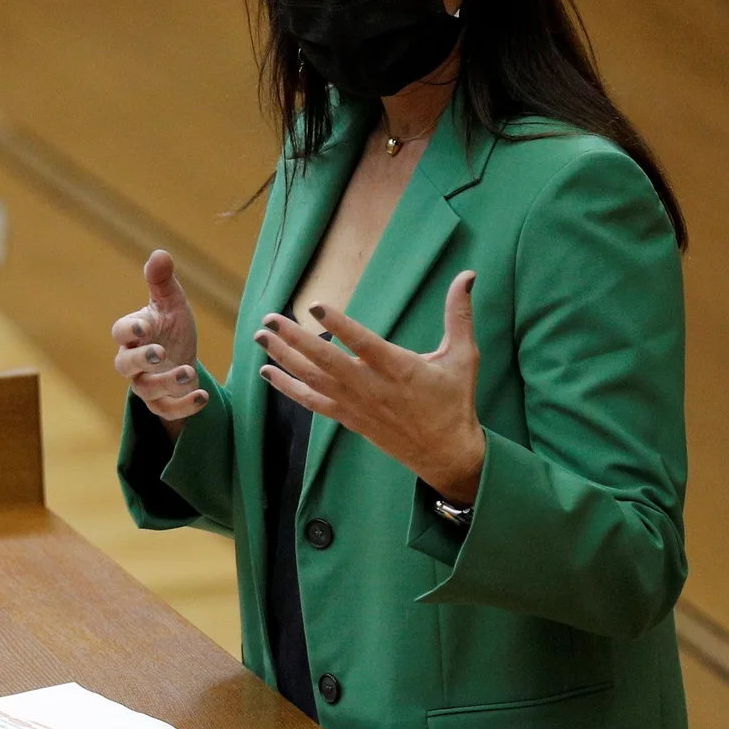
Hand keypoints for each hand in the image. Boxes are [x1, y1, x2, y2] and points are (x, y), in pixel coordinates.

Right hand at [113, 250, 205, 431]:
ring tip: (190, 372)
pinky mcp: (162, 405)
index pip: (120, 331)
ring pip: (146, 390)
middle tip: (160, 353)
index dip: (129, 329)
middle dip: (142, 359)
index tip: (144, 326)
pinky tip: (203, 397)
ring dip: (167, 382)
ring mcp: (145, 385)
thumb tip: (159, 253)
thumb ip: (163, 282)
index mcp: (133, 334)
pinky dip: (184, 406)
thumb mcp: (172, 304)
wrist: (183, 360)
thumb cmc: (171, 329)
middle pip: (124, 364)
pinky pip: (166, 412)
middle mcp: (133, 362)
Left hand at [255, 272, 486, 504]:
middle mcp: (371, 387)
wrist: (446, 453)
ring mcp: (355, 404)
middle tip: (269, 318)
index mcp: (399, 368)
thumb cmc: (454, 401)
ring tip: (260, 337)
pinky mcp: (347, 418)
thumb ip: (459, 315)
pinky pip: (311, 402)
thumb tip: (468, 275)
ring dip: (283, 357)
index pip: (362, 343)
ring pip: (312, 379)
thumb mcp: (462, 357)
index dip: (338, 324)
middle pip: (325, 360)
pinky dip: (287, 387)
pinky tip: (267, 372)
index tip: (314, 306)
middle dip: (294, 338)